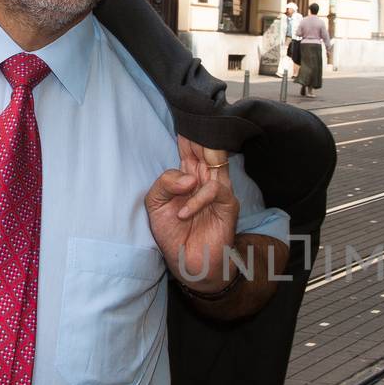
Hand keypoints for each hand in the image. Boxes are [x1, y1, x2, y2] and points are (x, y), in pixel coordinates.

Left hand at [145, 136, 239, 291]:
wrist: (187, 263)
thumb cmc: (173, 234)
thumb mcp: (156, 204)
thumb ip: (164, 183)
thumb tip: (187, 178)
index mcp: (188, 176)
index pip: (190, 149)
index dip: (187, 136)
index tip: (181, 121)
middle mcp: (205, 179)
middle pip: (207, 148)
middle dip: (199, 138)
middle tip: (189, 130)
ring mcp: (218, 190)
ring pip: (216, 161)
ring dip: (201, 163)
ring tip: (185, 185)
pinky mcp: (227, 204)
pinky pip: (215, 191)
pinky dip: (198, 199)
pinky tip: (184, 213)